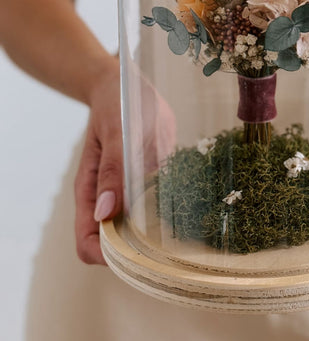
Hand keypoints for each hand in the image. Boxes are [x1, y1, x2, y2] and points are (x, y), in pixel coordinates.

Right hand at [74, 59, 175, 264]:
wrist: (123, 84)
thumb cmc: (115, 105)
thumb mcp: (116, 132)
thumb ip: (112, 170)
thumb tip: (104, 213)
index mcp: (90, 190)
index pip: (88, 243)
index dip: (106, 256)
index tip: (135, 255)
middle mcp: (107, 196)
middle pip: (115, 244)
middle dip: (137, 252)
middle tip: (168, 246)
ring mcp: (127, 190)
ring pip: (136, 230)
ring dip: (155, 234)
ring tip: (184, 228)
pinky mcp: (146, 179)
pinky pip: (154, 206)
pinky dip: (167, 212)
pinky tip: (188, 204)